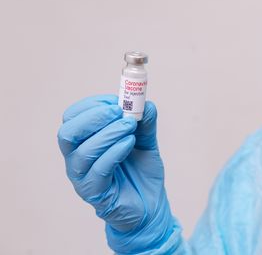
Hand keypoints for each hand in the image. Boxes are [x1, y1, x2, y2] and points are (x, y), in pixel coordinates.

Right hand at [57, 94, 175, 253]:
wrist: (151, 205)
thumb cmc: (142, 172)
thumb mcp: (146, 142)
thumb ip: (145, 123)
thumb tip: (145, 103)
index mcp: (84, 141)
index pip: (73, 117)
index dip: (93, 104)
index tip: (117, 99)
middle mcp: (77, 158)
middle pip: (67, 133)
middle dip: (94, 117)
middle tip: (119, 111)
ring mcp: (83, 177)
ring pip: (82, 151)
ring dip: (108, 133)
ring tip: (131, 126)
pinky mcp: (94, 193)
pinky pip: (98, 170)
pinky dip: (114, 151)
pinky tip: (130, 143)